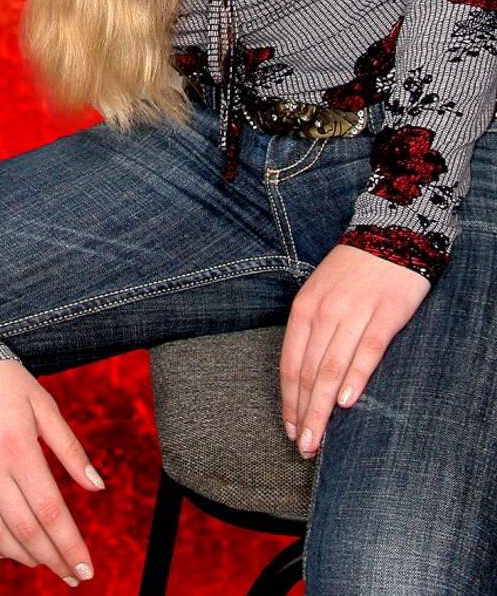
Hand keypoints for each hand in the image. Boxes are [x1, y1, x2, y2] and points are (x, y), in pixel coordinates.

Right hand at [0, 359, 104, 585]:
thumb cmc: (4, 380)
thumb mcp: (44, 405)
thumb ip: (70, 450)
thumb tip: (98, 488)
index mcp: (18, 449)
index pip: (50, 512)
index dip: (70, 546)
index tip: (86, 569)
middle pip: (25, 530)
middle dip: (53, 559)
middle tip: (71, 575)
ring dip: (21, 555)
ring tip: (42, 562)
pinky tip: (3, 550)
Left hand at [280, 242, 430, 457]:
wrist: (391, 235)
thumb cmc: (352, 271)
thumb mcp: (321, 295)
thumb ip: (314, 333)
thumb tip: (307, 380)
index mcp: (304, 308)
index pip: (291, 364)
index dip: (289, 400)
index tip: (289, 428)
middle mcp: (324, 312)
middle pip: (309, 373)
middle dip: (303, 414)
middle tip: (303, 446)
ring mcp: (353, 313)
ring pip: (332, 369)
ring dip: (323, 409)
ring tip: (318, 439)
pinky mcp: (384, 314)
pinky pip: (366, 351)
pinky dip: (355, 377)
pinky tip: (348, 403)